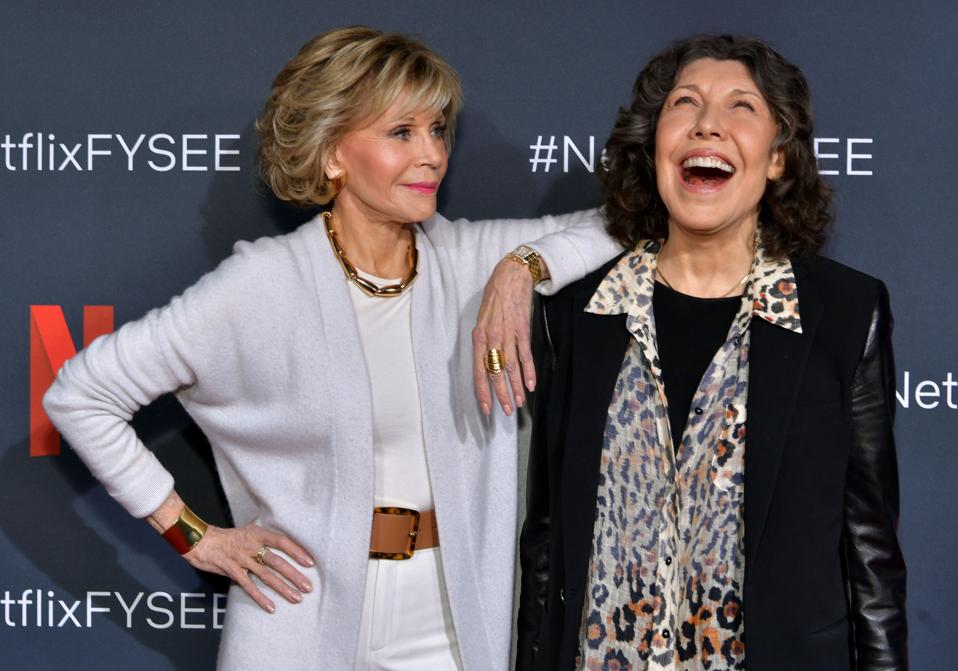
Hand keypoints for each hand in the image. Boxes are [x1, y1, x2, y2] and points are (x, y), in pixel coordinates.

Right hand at [184, 524, 315, 612]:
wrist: (200, 541)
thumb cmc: (227, 537)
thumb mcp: (248, 532)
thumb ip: (264, 538)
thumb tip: (284, 544)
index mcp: (257, 534)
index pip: (282, 541)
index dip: (297, 551)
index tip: (310, 562)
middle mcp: (251, 546)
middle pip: (278, 561)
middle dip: (295, 575)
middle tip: (308, 586)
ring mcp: (241, 559)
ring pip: (266, 576)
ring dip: (283, 588)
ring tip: (297, 598)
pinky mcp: (231, 570)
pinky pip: (248, 586)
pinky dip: (260, 598)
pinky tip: (271, 607)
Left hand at [472, 256, 536, 415]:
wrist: (511, 276)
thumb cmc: (495, 297)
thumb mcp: (483, 319)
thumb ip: (484, 341)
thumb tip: (486, 361)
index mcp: (478, 337)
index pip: (478, 370)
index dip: (482, 391)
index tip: (486, 408)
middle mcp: (490, 338)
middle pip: (494, 373)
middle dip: (500, 395)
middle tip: (506, 411)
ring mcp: (507, 334)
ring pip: (510, 368)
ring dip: (515, 388)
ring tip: (519, 403)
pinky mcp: (522, 329)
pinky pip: (525, 355)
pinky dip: (528, 372)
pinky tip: (531, 385)